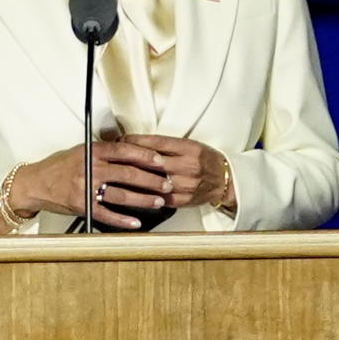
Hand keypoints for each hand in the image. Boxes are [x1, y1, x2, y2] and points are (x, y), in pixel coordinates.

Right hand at [9, 141, 174, 229]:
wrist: (35, 184)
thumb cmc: (58, 167)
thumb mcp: (81, 151)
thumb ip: (104, 152)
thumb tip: (133, 154)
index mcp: (92, 151)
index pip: (125, 151)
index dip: (145, 156)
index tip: (160, 161)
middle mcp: (90, 168)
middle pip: (128, 173)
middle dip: (151, 179)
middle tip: (167, 184)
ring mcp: (86, 188)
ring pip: (121, 194)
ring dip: (143, 199)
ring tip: (158, 201)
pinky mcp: (81, 206)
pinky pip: (106, 214)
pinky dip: (122, 219)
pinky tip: (136, 222)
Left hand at [119, 135, 233, 209]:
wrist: (224, 181)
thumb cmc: (205, 160)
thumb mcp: (189, 145)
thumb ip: (166, 145)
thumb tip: (139, 142)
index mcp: (189, 149)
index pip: (157, 143)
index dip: (136, 141)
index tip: (122, 139)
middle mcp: (187, 166)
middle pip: (152, 162)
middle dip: (130, 158)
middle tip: (114, 155)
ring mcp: (185, 185)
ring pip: (152, 181)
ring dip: (133, 177)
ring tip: (118, 173)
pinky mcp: (182, 200)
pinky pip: (158, 197)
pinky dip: (143, 194)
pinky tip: (130, 191)